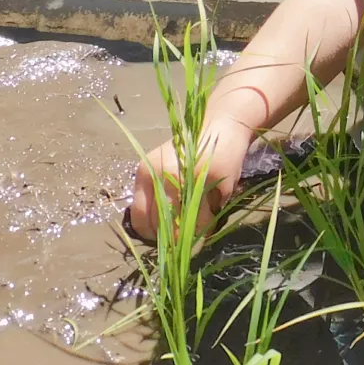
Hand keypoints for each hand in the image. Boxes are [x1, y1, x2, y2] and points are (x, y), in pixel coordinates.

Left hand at [129, 112, 253, 238]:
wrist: (223, 123)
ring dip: (200, 226)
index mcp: (147, 172)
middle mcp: (163, 174)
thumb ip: (157, 195)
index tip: (164, 241)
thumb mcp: (166, 168)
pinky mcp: (213, 178)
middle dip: (177, 237)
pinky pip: (213, 212)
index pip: (140, 218)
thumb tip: (159, 235)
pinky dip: (216, 212)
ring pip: (191, 223)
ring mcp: (188, 176)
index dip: (152, 235)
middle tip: (186, 237)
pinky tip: (217, 196)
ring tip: (205, 214)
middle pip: (165, 225)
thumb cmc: (193, 150)